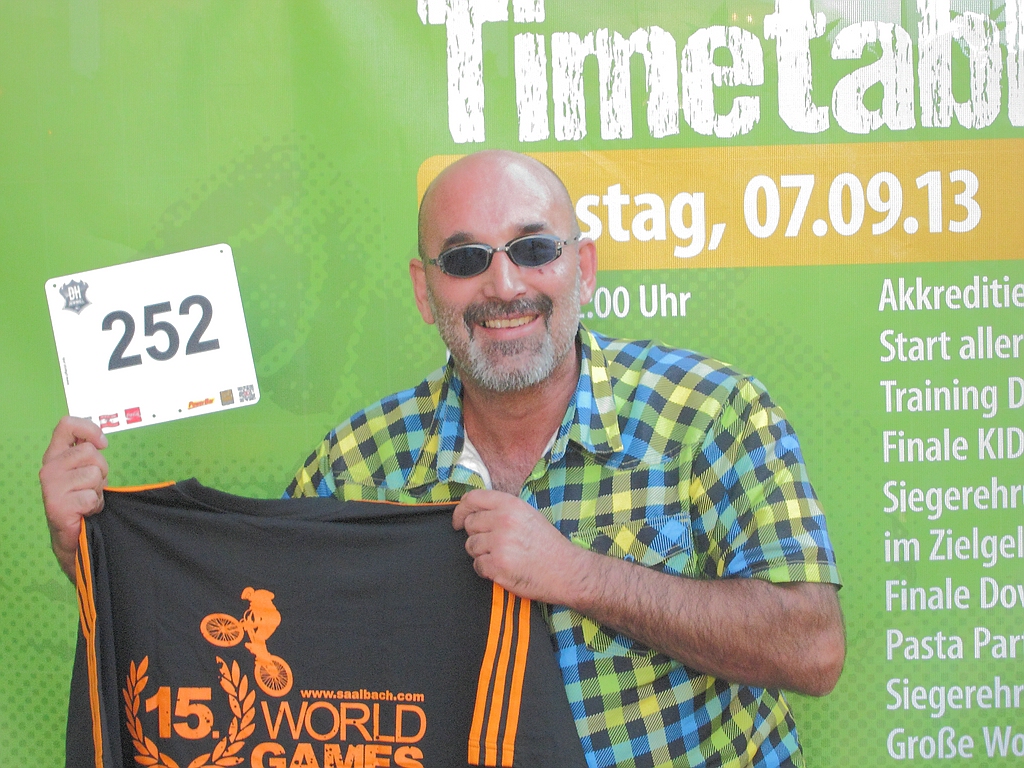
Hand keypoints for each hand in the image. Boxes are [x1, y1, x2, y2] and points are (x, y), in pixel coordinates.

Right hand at [39, 416, 108, 580]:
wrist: (73, 535)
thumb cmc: (81, 500)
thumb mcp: (85, 470)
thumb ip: (88, 452)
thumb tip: (100, 440)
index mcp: (55, 456)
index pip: (67, 425)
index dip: (90, 429)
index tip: (102, 443)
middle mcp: (49, 468)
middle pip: (90, 452)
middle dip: (102, 470)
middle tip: (92, 486)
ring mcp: (50, 487)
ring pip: (94, 474)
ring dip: (99, 489)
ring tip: (87, 499)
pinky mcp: (57, 505)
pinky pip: (93, 496)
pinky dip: (95, 505)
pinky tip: (85, 511)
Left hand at [452, 488, 583, 602]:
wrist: (566, 570)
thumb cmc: (548, 545)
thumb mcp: (528, 514)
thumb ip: (502, 510)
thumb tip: (475, 512)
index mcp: (511, 505)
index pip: (473, 498)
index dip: (461, 510)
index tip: (458, 521)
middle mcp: (503, 520)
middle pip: (469, 524)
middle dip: (476, 535)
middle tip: (493, 543)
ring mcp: (499, 543)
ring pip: (471, 546)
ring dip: (481, 553)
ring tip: (502, 556)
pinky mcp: (497, 565)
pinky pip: (477, 565)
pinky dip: (486, 570)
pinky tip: (503, 568)